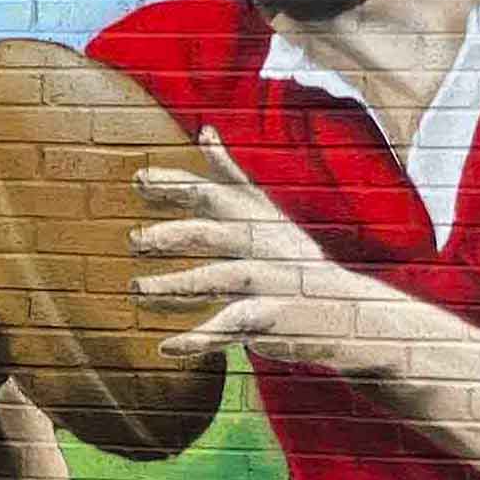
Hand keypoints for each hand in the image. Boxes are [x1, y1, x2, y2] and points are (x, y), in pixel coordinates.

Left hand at [131, 150, 411, 377]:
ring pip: (215, 280)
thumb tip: (205, 132)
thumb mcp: (264, 212)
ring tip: (138, 290)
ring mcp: (265, 282)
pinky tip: (166, 347)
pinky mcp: (269, 319)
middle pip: (211, 235)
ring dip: (173, 286)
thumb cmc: (292, 257)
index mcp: (254, 218)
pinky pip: (227, 329)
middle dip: (172, 235)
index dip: (175, 186)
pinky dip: (197, 340)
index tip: (137, 179)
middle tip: (134, 240)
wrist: (345, 310)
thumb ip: (230, 176)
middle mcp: (259, 245)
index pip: (211, 194)